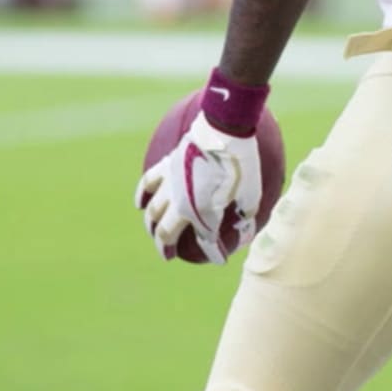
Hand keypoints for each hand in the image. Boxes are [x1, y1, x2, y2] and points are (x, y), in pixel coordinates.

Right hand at [136, 112, 261, 263]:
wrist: (224, 130)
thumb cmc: (242, 164)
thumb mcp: (251, 195)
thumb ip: (244, 216)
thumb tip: (244, 230)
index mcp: (203, 214)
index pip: (205, 242)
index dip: (213, 253)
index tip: (220, 260)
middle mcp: (181, 204)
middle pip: (165, 232)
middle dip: (166, 246)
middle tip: (168, 254)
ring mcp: (171, 184)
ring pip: (152, 212)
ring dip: (152, 225)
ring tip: (154, 231)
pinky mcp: (167, 165)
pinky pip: (148, 184)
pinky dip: (142, 196)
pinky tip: (140, 203)